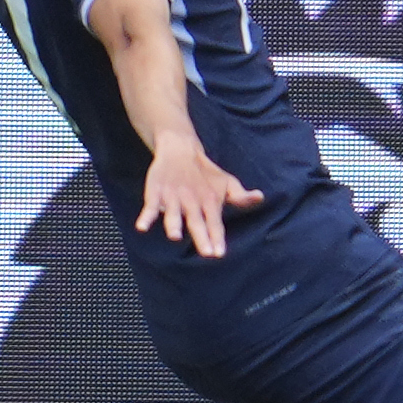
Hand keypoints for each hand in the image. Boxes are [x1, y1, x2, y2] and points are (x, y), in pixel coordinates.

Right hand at [132, 135, 264, 259]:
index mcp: (210, 201)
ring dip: (174, 224)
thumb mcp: (226, 183)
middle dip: (201, 236)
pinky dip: (146, 216)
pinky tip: (142, 227)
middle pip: (196, 221)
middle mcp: (192, 200)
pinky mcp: (156, 192)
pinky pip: (150, 206)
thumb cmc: (206, 173)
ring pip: (173, 213)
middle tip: (206, 253)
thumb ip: (240, 195)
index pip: (214, 222)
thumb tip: (260, 197)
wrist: (180, 149)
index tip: (219, 253)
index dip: (217, 237)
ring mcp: (174, 197)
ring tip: (174, 236)